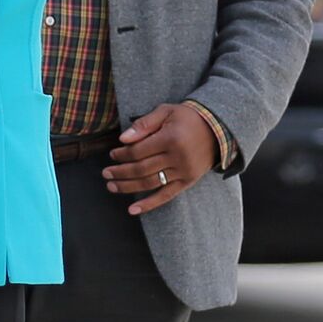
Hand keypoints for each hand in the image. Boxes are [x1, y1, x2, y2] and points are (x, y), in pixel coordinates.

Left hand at [104, 104, 218, 215]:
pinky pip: (166, 196)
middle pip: (141, 169)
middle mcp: (177, 158)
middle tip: (106, 173)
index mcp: (170, 139)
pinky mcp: (188, 182)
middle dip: (120, 172)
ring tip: (111, 186)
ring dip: (128, 187)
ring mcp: (183, 172)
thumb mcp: (166, 111)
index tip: (113, 155)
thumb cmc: (187, 118)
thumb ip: (144, 124)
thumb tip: (122, 139)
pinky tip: (132, 209)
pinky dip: (149, 204)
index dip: (122, 155)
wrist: (216, 129)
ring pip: (149, 183)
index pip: (138, 151)